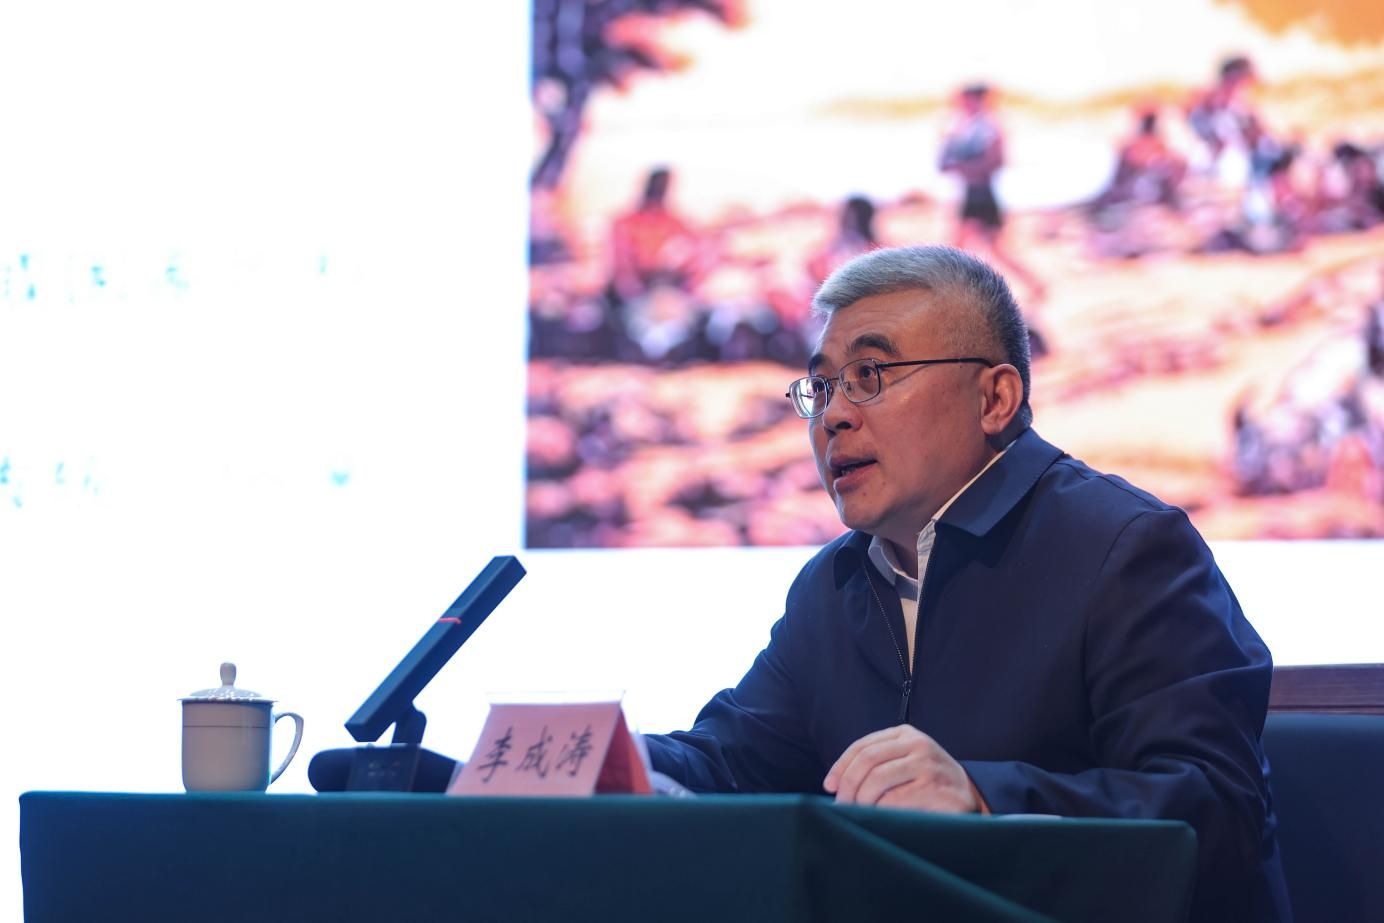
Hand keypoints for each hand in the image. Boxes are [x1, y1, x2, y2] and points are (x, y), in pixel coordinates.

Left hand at [823, 725, 985, 812]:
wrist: (970, 797)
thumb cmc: (928, 782)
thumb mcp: (903, 763)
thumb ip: (876, 765)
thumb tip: (836, 784)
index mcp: (905, 734)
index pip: (863, 746)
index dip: (841, 767)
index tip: (829, 786)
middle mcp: (918, 744)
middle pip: (868, 760)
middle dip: (848, 785)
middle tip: (842, 805)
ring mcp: (928, 765)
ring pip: (878, 780)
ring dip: (861, 801)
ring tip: (859, 813)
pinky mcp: (935, 789)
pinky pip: (894, 800)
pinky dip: (880, 810)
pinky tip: (881, 817)